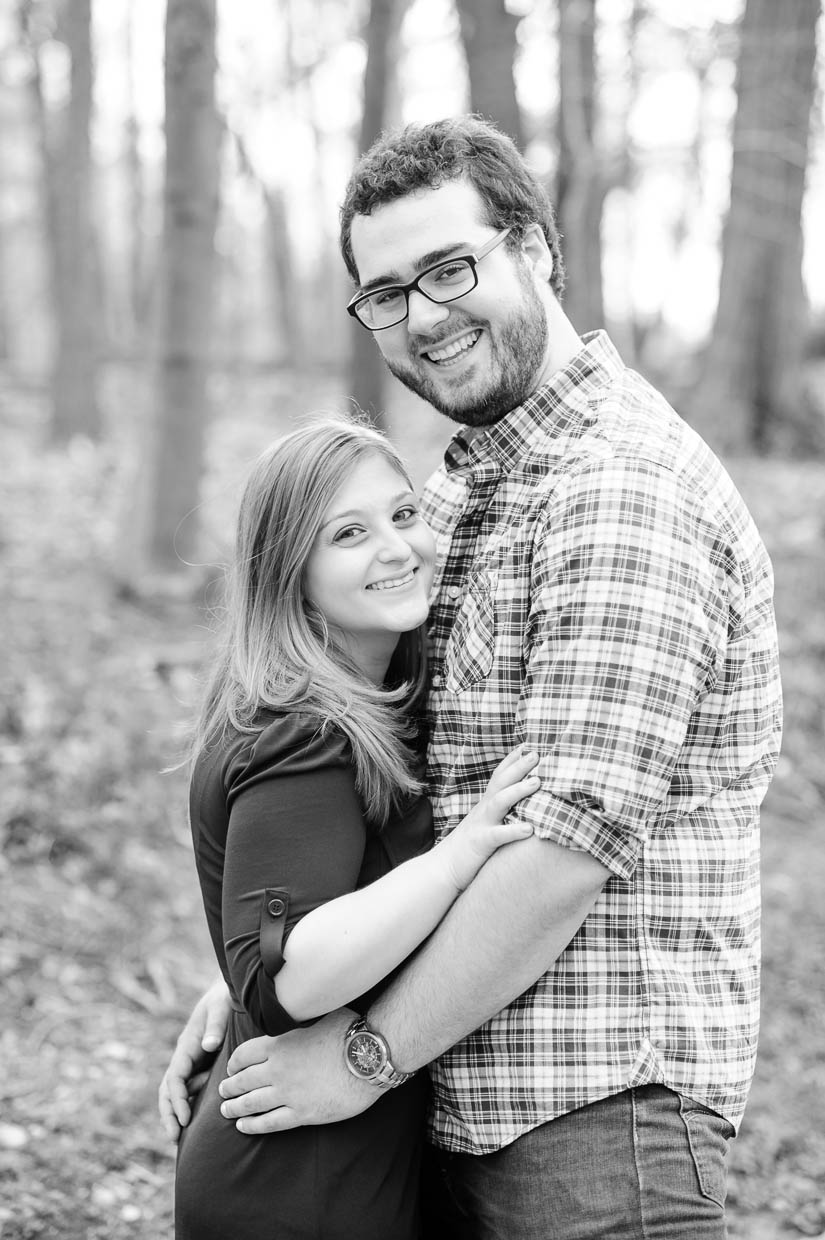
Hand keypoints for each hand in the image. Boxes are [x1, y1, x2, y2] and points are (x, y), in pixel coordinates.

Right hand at [158, 976, 230, 1141]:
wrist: (225, 992)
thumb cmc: (223, 999)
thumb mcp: (220, 1008)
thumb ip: (216, 1025)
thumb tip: (209, 1045)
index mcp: (186, 1045)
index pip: (175, 1077)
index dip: (177, 1099)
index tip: (185, 1117)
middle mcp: (184, 1056)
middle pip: (168, 1089)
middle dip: (169, 1113)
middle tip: (175, 1137)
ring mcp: (190, 1062)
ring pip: (175, 1092)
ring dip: (174, 1113)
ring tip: (178, 1138)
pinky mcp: (199, 1066)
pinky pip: (188, 1089)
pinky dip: (186, 1105)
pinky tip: (192, 1124)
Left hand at [218, 1009, 374, 1133]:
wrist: (369, 1057)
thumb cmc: (349, 1031)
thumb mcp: (319, 1014)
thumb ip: (301, 1015)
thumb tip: (298, 1001)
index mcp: (280, 1043)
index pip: (244, 1054)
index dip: (234, 1062)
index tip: (231, 1068)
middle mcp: (278, 1069)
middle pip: (243, 1080)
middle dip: (229, 1086)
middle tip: (223, 1090)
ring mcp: (289, 1093)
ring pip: (251, 1103)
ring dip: (235, 1107)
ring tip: (226, 1110)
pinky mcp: (302, 1113)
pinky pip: (269, 1123)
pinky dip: (253, 1125)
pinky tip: (243, 1126)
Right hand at [437, 747, 538, 889]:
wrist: (441, 869)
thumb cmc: (468, 849)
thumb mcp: (484, 825)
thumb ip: (498, 814)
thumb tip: (517, 806)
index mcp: (485, 806)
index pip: (499, 777)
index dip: (512, 761)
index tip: (527, 745)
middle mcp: (483, 811)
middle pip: (501, 782)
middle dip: (519, 767)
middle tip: (536, 754)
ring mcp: (480, 825)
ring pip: (499, 803)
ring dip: (518, 790)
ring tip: (537, 782)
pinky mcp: (480, 844)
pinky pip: (497, 836)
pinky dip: (513, 831)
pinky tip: (530, 828)